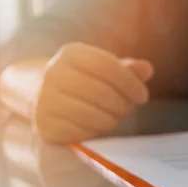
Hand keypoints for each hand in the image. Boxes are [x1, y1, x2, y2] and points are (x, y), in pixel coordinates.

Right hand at [33, 43, 153, 142]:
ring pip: (90, 114)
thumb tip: (147, 69)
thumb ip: (128, 69)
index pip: (106, 66)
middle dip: (122, 104)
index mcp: (72, 54)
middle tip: (127, 109)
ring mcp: (45, 99)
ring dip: (110, 120)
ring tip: (113, 117)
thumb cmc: (83, 80)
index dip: (130, 83)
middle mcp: (53, 73)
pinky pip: (78, 132)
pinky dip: (94, 132)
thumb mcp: (104, 69)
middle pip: (101, 92)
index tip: (142, 96)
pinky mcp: (44, 124)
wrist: (41, 94)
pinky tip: (96, 126)